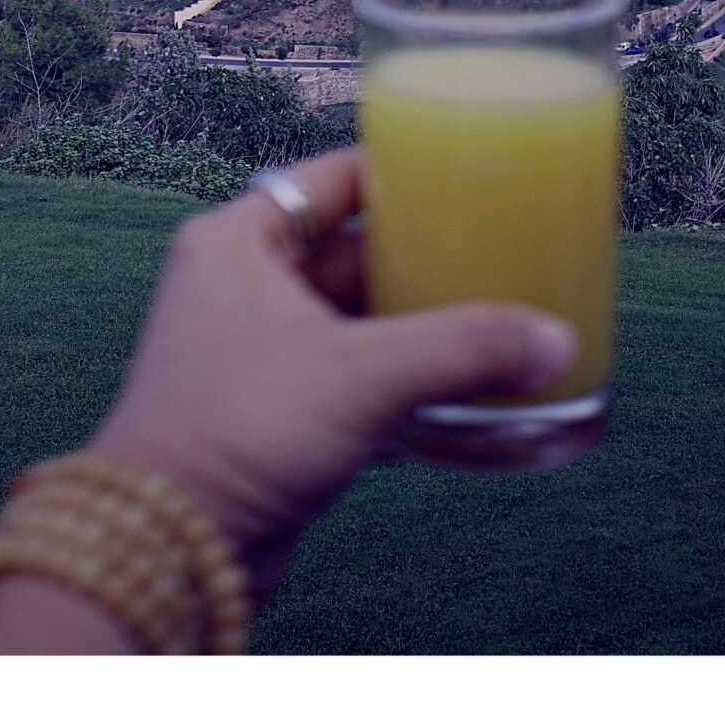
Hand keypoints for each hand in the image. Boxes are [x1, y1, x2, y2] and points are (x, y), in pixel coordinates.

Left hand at [87, 146, 577, 592]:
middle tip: (502, 252)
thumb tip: (553, 341)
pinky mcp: (279, 415)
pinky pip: (357, 379)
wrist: (171, 549)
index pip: (330, 179)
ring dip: (421, 326)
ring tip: (500, 319)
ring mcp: (260, 354)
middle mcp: (243, 288)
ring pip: (361, 321)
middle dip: (426, 260)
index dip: (399, 174)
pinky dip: (405, 382)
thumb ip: (463, 349)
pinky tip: (466, 389)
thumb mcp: (362, 374)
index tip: (466, 174)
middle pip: (355, 252)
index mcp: (238, 242)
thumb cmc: (235, 433)